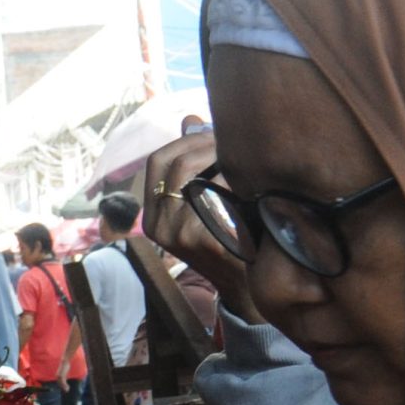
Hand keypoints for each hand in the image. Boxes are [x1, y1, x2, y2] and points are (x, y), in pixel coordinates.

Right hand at [139, 132, 254, 315]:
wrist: (247, 285)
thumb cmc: (229, 236)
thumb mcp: (205, 200)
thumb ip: (195, 163)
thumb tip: (190, 119)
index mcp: (152, 214)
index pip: (157, 161)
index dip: (185, 141)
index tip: (212, 133)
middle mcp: (158, 225)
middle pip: (175, 164)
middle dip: (206, 145)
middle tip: (233, 142)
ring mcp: (177, 234)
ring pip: (196, 176)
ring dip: (222, 161)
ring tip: (244, 160)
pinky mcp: (202, 239)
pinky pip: (218, 194)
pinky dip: (236, 183)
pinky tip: (252, 183)